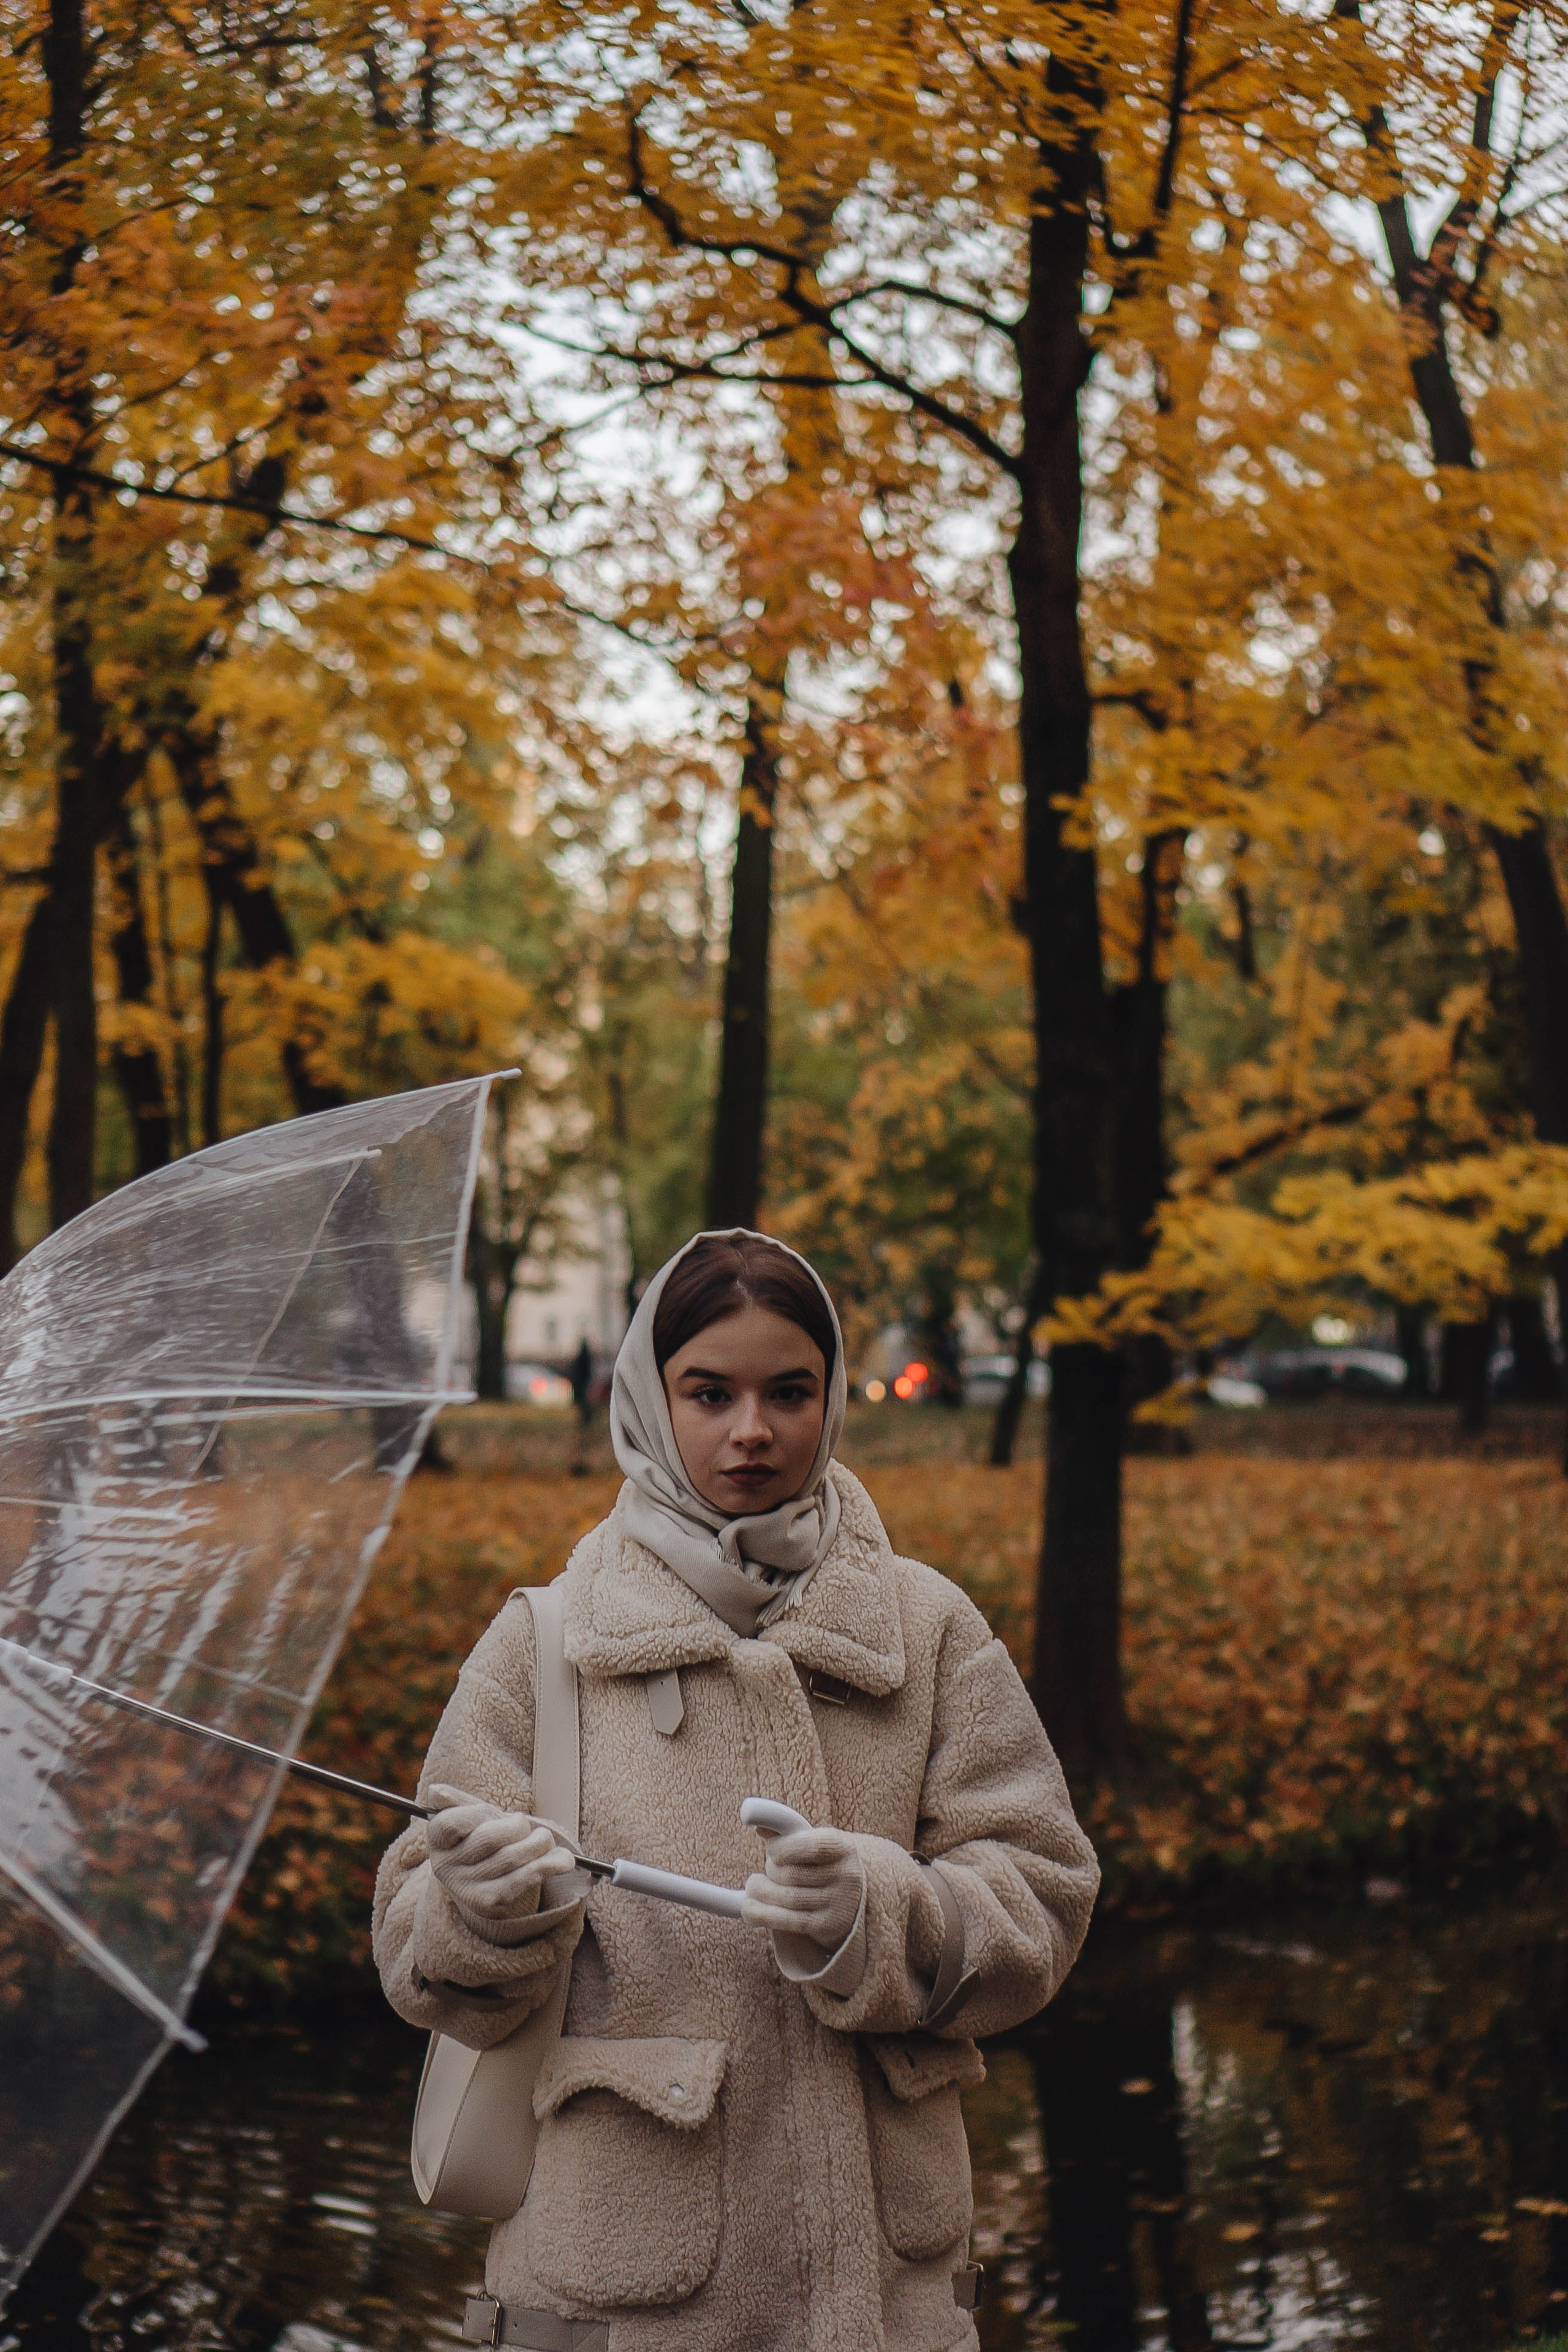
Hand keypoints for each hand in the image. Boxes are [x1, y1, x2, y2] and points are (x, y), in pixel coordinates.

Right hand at [425, 1784, 578, 1938]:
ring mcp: (466, 1889)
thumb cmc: (481, 1837)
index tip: (495, 1813)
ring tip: (545, 1839)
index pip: (452, 1822)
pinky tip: (564, 1860)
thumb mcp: (469, 1816)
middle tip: (524, 1825)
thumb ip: (457, 1801)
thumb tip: (434, 1791)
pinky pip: (524, 1880)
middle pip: (489, 1838)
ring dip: (539, 1843)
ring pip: (511, 1858)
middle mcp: (445, 1868)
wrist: (487, 1878)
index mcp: (437, 1840)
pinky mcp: (490, 1903)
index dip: (481, 1811)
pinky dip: (549, 1866)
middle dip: (516, 1826)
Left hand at [742, 1825, 864, 1957]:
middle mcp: (847, 1876)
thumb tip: (759, 1826)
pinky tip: (748, 1909)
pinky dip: (760, 1914)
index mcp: (844, 1848)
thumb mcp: (814, 1843)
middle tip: (765, 1871)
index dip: (783, 1847)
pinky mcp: (828, 1926)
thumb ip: (789, 1834)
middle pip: (791, 1873)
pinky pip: (786, 1921)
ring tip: (753, 1887)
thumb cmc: (822, 1865)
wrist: (849, 1900)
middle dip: (770, 1870)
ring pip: (786, 1897)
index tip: (770, 1849)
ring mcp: (840, 1904)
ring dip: (759, 1892)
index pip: (811, 1846)